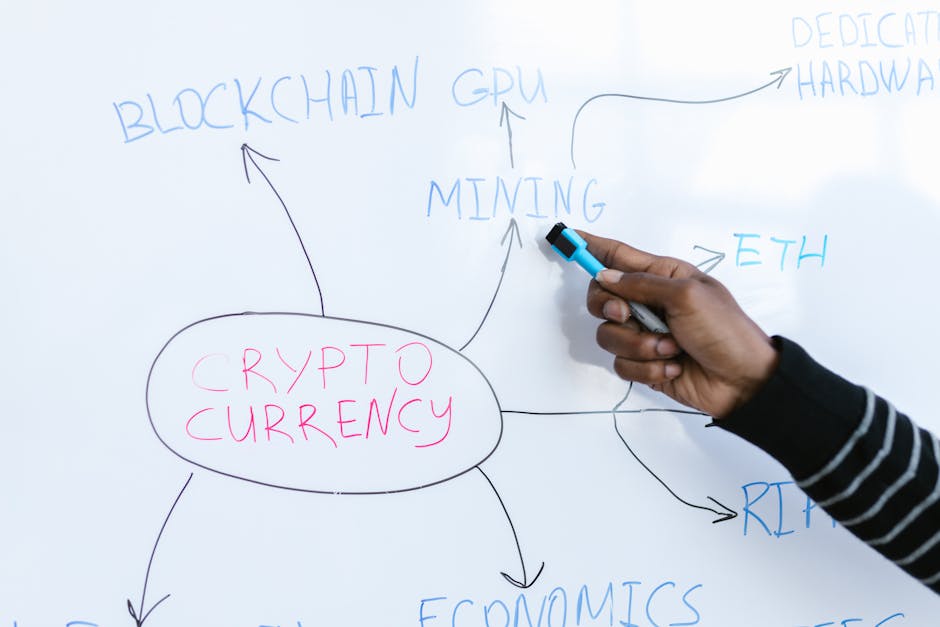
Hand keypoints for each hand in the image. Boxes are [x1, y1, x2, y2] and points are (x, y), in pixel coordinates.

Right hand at [581, 231, 778, 417]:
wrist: (743, 382)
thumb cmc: (724, 330)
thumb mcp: (687, 295)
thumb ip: (641, 284)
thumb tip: (603, 277)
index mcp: (661, 276)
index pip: (617, 256)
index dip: (590, 246)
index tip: (566, 237)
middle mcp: (648, 302)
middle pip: (601, 298)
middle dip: (609, 309)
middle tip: (628, 316)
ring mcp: (644, 334)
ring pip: (608, 335)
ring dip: (639, 346)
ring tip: (670, 351)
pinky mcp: (644, 363)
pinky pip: (621, 363)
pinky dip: (646, 368)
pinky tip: (673, 367)